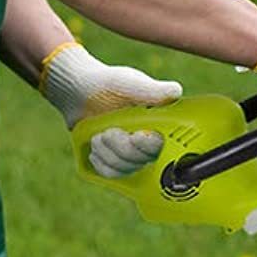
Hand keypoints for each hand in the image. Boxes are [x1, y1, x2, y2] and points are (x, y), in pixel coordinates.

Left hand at [39, 42, 181, 178]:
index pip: (162, 145)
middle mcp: (148, 140)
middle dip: (121, 146)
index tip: (136, 136)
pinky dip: (101, 163)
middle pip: (142, 160)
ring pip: (126, 168)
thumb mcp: (129, 83)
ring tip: (98, 136)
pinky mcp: (115, 160)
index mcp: (158, 122)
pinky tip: (95, 149)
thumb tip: (175, 92)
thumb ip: (152, 90)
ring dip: (108, 153)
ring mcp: (131, 152)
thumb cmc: (107, 84)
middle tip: (107, 131)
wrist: (80, 91)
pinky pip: (112, 173)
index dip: (149, 145)